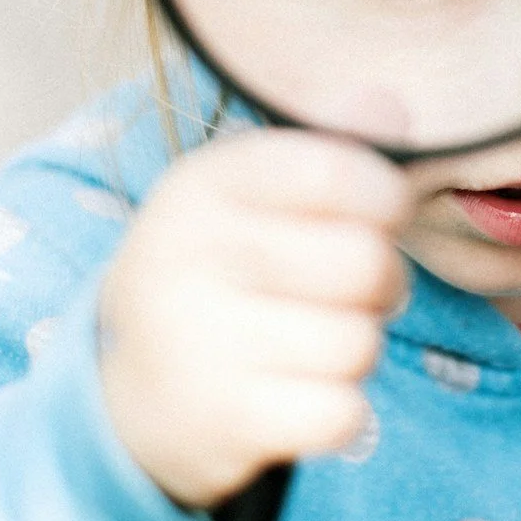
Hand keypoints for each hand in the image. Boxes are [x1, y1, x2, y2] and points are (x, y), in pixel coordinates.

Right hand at [97, 129, 411, 509]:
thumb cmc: (220, 276)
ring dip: (357, 350)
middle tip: (352, 291)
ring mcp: (198, 339)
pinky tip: (301, 395)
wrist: (129, 395)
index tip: (385, 212)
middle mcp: (189, 254)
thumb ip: (326, 148)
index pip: (334, 170)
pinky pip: (343, 413)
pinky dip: (339, 411)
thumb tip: (391, 103)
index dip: (386, 195)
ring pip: (359, 343)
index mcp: (202, 185)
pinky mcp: (221, 418)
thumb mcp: (250, 198)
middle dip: (383, 282)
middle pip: (364, 261)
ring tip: (314, 342)